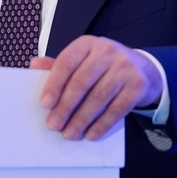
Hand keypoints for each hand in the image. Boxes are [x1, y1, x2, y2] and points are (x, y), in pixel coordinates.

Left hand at [29, 35, 162, 140]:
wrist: (142, 68)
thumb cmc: (104, 65)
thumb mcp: (83, 59)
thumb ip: (60, 65)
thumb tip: (34, 65)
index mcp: (87, 44)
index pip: (67, 62)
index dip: (54, 83)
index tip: (45, 103)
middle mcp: (106, 51)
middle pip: (82, 82)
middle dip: (66, 107)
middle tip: (54, 124)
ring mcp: (124, 67)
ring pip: (99, 97)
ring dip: (82, 119)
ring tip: (70, 133)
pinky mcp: (138, 85)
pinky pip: (117, 109)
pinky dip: (102, 124)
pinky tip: (91, 133)